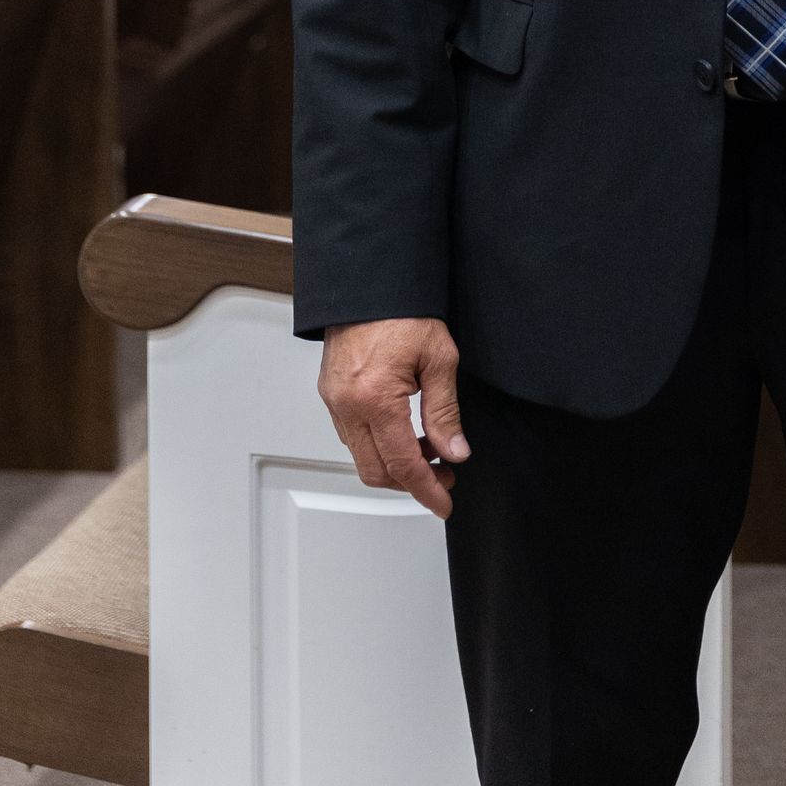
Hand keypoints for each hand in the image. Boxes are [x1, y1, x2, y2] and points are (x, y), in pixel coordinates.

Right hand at [319, 316, 469, 520]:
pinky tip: (402, 430)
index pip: (403, 465)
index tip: (443, 502)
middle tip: (443, 475)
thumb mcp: (439, 357)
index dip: (426, 490)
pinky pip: (351, 436)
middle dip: (411, 483)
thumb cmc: (403, 310)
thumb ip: (445, 411)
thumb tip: (455, 451)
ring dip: (394, 463)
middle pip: (377, 472)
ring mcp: (334, 401)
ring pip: (362, 457)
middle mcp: (348, 405)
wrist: (368, 282)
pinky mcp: (330, 393)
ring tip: (428, 448)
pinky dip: (377, 444)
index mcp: (376, 399)